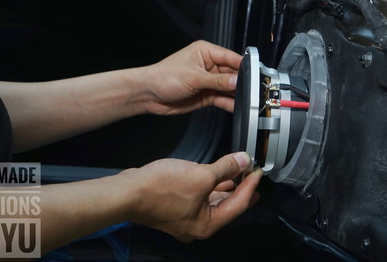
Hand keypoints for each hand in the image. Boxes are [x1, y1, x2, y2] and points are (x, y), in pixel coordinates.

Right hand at [124, 152, 261, 241]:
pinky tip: (214, 176)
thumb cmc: (160, 189)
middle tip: (253, 177)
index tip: (258, 172)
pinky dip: (209, 187)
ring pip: (212, 203)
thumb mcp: (201, 175)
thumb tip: (243, 161)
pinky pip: (199, 198)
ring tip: (238, 174)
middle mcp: (196, 226)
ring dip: (225, 187)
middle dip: (241, 190)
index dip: (250, 186)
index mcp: (206, 224)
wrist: (128, 192)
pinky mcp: (175, 208)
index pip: (238, 205)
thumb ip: (226, 168)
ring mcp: (184, 219)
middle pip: (227, 207)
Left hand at [141, 41, 242, 113]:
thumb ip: (218, 81)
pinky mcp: (206, 94)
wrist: (148, 95)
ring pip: (228, 87)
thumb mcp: (194, 77)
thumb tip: (236, 81)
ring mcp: (208, 81)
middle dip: (241, 82)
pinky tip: (236, 106)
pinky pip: (222, 98)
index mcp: (205, 52)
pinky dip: (229, 102)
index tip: (254, 73)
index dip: (243, 65)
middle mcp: (208, 65)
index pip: (230, 57)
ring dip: (236, 93)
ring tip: (246, 99)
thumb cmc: (163, 77)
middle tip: (252, 90)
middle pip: (232, 73)